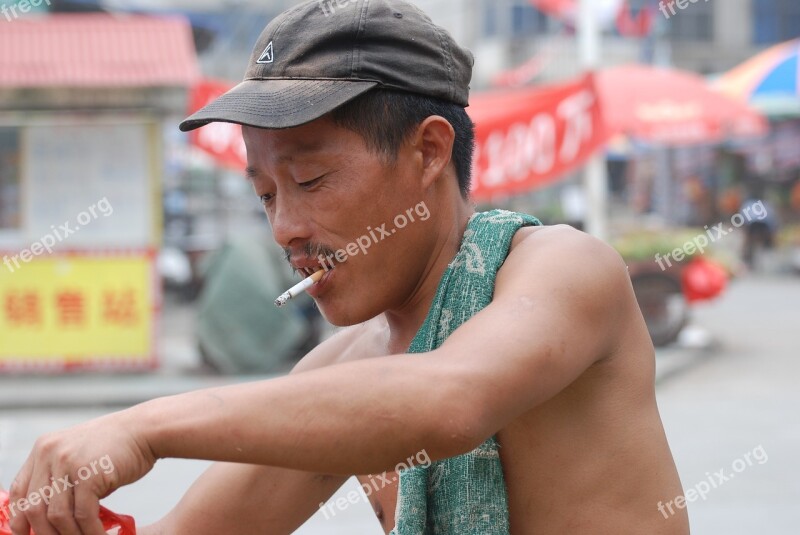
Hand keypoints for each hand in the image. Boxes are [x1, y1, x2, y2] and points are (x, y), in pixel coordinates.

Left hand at [8, 409, 155, 534]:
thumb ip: (62, 480)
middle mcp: (50, 453)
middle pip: (34, 507)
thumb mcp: (79, 457)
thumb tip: (53, 519)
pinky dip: (90, 531)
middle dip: (45, 533)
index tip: (27, 534)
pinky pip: (83, 514)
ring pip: (57, 515)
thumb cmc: (117, 447)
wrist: (145, 430)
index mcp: (44, 449)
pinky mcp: (88, 474)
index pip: (19, 491)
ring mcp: (68, 462)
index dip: (20, 518)